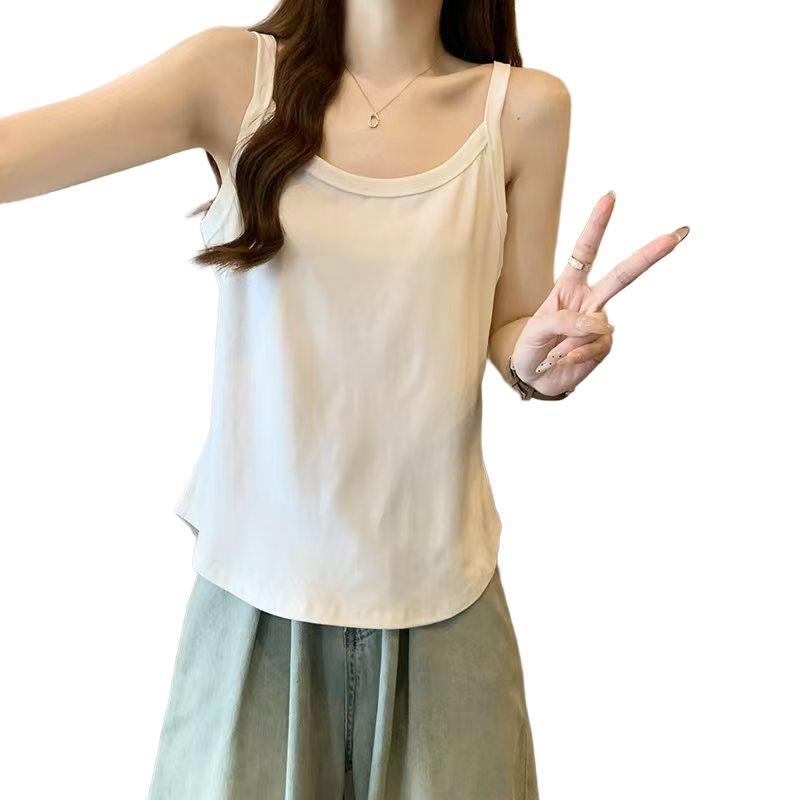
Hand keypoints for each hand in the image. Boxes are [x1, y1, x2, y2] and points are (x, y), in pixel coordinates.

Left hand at [510, 190, 688, 396]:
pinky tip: (566, 359)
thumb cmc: (530, 346)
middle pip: (623, 275)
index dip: (596, 225)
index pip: (585, 251)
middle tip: (677, 235)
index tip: (610, 197)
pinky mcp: (604, 345)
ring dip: (571, 340)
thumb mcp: (536, 329)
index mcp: (569, 286)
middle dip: (650, 255)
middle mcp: (589, 300)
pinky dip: (577, 355)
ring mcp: (599, 323)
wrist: (534, 377)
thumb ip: (562, 320)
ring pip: (600, 323)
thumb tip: (597, 323)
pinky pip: (596, 346)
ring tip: (554, 350)